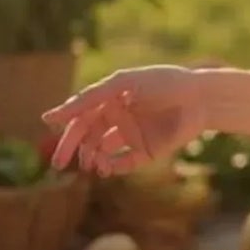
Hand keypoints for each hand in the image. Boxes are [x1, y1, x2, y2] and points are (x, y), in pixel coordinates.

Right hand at [40, 65, 207, 175]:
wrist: (200, 97)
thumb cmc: (161, 82)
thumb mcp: (121, 84)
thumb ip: (87, 99)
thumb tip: (48, 117)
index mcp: (110, 99)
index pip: (81, 117)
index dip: (66, 130)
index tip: (53, 138)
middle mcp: (118, 118)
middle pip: (88, 137)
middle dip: (73, 150)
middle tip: (58, 164)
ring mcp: (132, 135)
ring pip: (103, 152)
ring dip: (93, 159)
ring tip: (92, 164)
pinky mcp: (147, 151)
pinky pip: (124, 163)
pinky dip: (113, 166)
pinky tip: (107, 167)